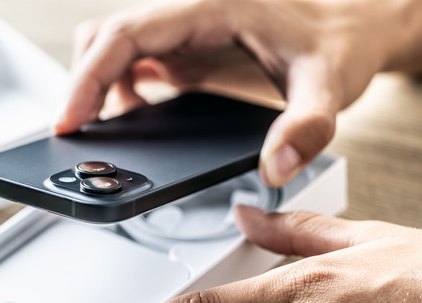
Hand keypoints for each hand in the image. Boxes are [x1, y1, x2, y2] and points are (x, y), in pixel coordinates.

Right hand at [54, 0, 410, 186]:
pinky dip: (115, 92)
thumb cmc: (337, 45)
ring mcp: (182, 34)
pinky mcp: (184, 53)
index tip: (71, 118)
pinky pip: (131, 64)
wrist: (351, 32)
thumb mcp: (330, 85)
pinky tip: (128, 120)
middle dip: (82, 83)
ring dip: (96, 85)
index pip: (127, 33)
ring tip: (97, 129)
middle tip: (75, 132)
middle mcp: (188, 15)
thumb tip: (274, 168)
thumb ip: (308, 127)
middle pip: (105, 36)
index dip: (89, 75)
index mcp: (211, 7)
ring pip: (111, 47)